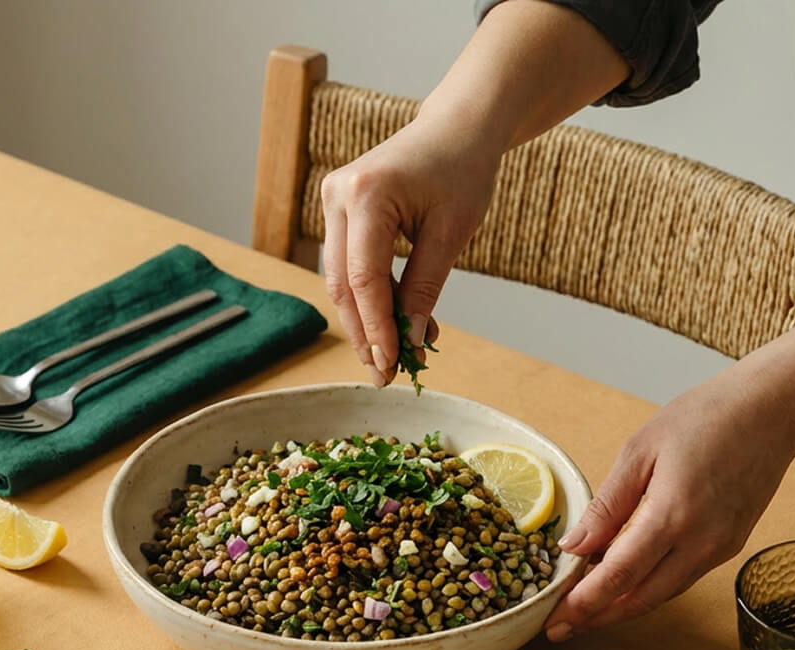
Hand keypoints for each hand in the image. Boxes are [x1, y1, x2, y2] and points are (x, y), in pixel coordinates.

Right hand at [320, 116, 499, 384]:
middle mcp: (338, 195)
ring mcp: (333, 200)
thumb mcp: (451, 233)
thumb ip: (425, 287)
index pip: (364, 277)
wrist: (456, 128)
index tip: (391, 366)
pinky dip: (372, 296)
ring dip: (367, 319)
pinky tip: (396, 323)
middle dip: (365, 333)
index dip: (376, 327)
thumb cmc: (462, 170)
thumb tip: (409, 340)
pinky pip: (350, 264)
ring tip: (395, 356)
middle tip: (385, 375)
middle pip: (344, 283)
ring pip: (342, 279)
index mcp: (367, 194)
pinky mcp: (339, 210)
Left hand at [546, 381, 794, 638]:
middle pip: (641, 598)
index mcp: (672, 515)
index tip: (554, 620)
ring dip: (622, 607)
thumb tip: (574, 547)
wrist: (772, 411)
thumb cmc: (705, 418)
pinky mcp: (731, 546)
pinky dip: (649, 587)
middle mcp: (701, 542)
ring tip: (585, 611)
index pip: (619, 575)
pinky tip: (625, 583)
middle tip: (560, 628)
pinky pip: (682, 578)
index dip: (584, 603)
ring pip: (663, 594)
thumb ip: (607, 505)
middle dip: (598, 617)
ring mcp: (720, 548)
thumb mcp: (640, 451)